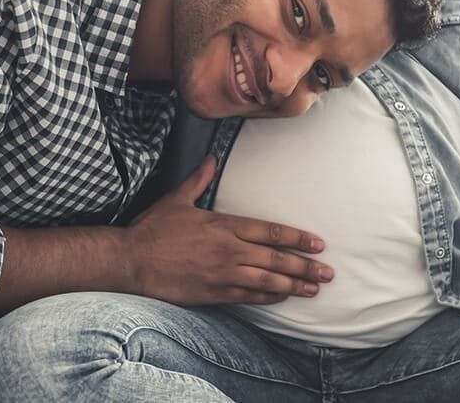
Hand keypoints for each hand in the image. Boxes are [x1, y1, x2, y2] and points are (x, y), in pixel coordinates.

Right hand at [125, 155, 332, 304]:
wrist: (131, 261)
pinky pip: (248, 297)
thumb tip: (210, 160)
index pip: (271, 232)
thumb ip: (198, 181)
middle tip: (328, 273)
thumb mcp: (177, 200)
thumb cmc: (153, 230)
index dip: (297, 238)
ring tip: (313, 289)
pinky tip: (282, 298)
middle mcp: (229, 250)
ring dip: (293, 285)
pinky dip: (268, 298)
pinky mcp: (213, 293)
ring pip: (267, 281)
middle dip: (305, 266)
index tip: (317, 244)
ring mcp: (223, 274)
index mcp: (224, 225)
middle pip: (276, 259)